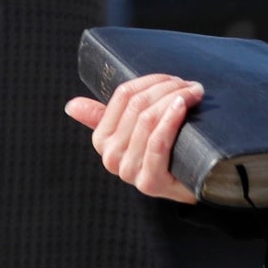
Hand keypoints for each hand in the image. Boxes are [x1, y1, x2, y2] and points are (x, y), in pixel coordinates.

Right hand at [64, 72, 202, 201]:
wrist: (196, 188)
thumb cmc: (167, 156)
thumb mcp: (135, 135)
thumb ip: (103, 119)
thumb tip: (71, 106)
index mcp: (101, 139)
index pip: (122, 96)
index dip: (150, 81)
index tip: (174, 78)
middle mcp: (110, 155)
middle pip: (137, 107)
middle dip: (166, 90)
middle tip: (191, 85)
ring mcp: (128, 170)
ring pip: (147, 121)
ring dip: (174, 100)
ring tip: (194, 93)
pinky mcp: (149, 182)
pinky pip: (157, 143)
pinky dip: (170, 120)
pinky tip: (182, 107)